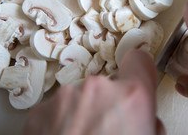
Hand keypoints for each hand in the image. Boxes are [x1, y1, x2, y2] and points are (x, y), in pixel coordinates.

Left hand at [23, 49, 164, 134]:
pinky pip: (57, 109)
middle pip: (109, 86)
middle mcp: (97, 89)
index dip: (140, 71)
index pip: (140, 60)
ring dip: (83, 114)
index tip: (137, 78)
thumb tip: (145, 120)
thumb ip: (149, 125)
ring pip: (81, 98)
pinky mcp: (38, 111)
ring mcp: (64, 97)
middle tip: (106, 134)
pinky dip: (61, 123)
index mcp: (131, 97)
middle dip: (109, 105)